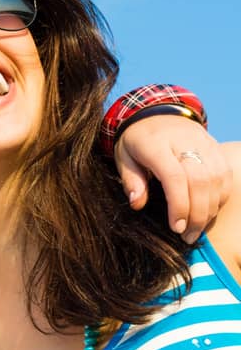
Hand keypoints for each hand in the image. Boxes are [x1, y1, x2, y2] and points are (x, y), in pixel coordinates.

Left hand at [115, 114, 230, 242]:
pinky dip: (220, 197)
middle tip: (188, 236)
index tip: (176, 227)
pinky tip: (208, 212)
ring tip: (197, 230)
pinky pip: (225, 175)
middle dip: (197, 214)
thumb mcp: (123, 157)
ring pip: (217, 180)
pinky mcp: (217, 148)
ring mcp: (205, 144)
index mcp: (157, 145)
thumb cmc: (136, 141)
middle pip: (200, 181)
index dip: (179, 205)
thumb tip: (137, 205)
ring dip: (210, 209)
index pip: (175, 177)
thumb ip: (131, 181)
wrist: (157, 112)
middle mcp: (186, 142)